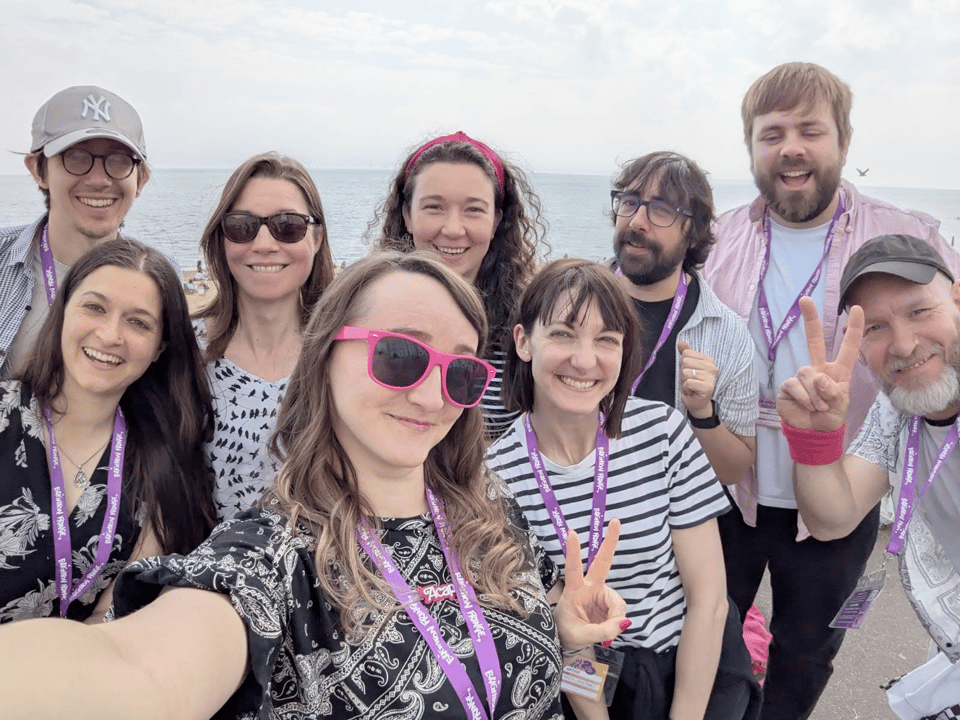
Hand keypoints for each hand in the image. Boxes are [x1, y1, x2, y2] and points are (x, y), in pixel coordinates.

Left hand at [554, 518, 629, 650]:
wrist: (569, 639)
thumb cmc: (567, 632)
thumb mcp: (580, 636)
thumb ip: (602, 631)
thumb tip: (624, 622)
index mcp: (574, 591)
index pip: (572, 569)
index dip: (573, 552)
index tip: (572, 532)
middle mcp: (589, 587)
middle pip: (602, 562)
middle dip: (610, 542)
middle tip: (616, 520)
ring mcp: (601, 593)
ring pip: (617, 603)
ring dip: (615, 619)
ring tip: (604, 632)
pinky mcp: (610, 602)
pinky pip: (620, 612)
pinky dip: (617, 623)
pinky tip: (610, 628)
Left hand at [677, 340, 717, 417]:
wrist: (697, 403)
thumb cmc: (692, 385)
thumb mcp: (687, 367)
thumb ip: (685, 354)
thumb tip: (681, 342)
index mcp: (707, 360)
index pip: (686, 353)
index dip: (683, 364)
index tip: (689, 373)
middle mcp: (711, 367)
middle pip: (685, 361)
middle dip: (683, 373)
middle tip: (690, 381)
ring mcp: (710, 377)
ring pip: (685, 372)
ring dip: (684, 382)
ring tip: (691, 386)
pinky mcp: (707, 387)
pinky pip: (688, 382)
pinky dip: (686, 389)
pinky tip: (692, 392)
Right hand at [776, 297, 863, 430]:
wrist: (812, 432)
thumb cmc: (830, 417)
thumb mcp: (841, 404)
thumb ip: (834, 390)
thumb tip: (818, 377)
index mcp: (837, 371)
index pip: (848, 347)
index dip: (854, 328)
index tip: (856, 308)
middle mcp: (818, 369)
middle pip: (814, 340)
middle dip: (810, 319)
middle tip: (805, 299)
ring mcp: (802, 377)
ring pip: (807, 374)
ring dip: (815, 395)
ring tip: (819, 407)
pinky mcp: (788, 386)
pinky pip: (795, 386)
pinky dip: (804, 399)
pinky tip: (807, 406)